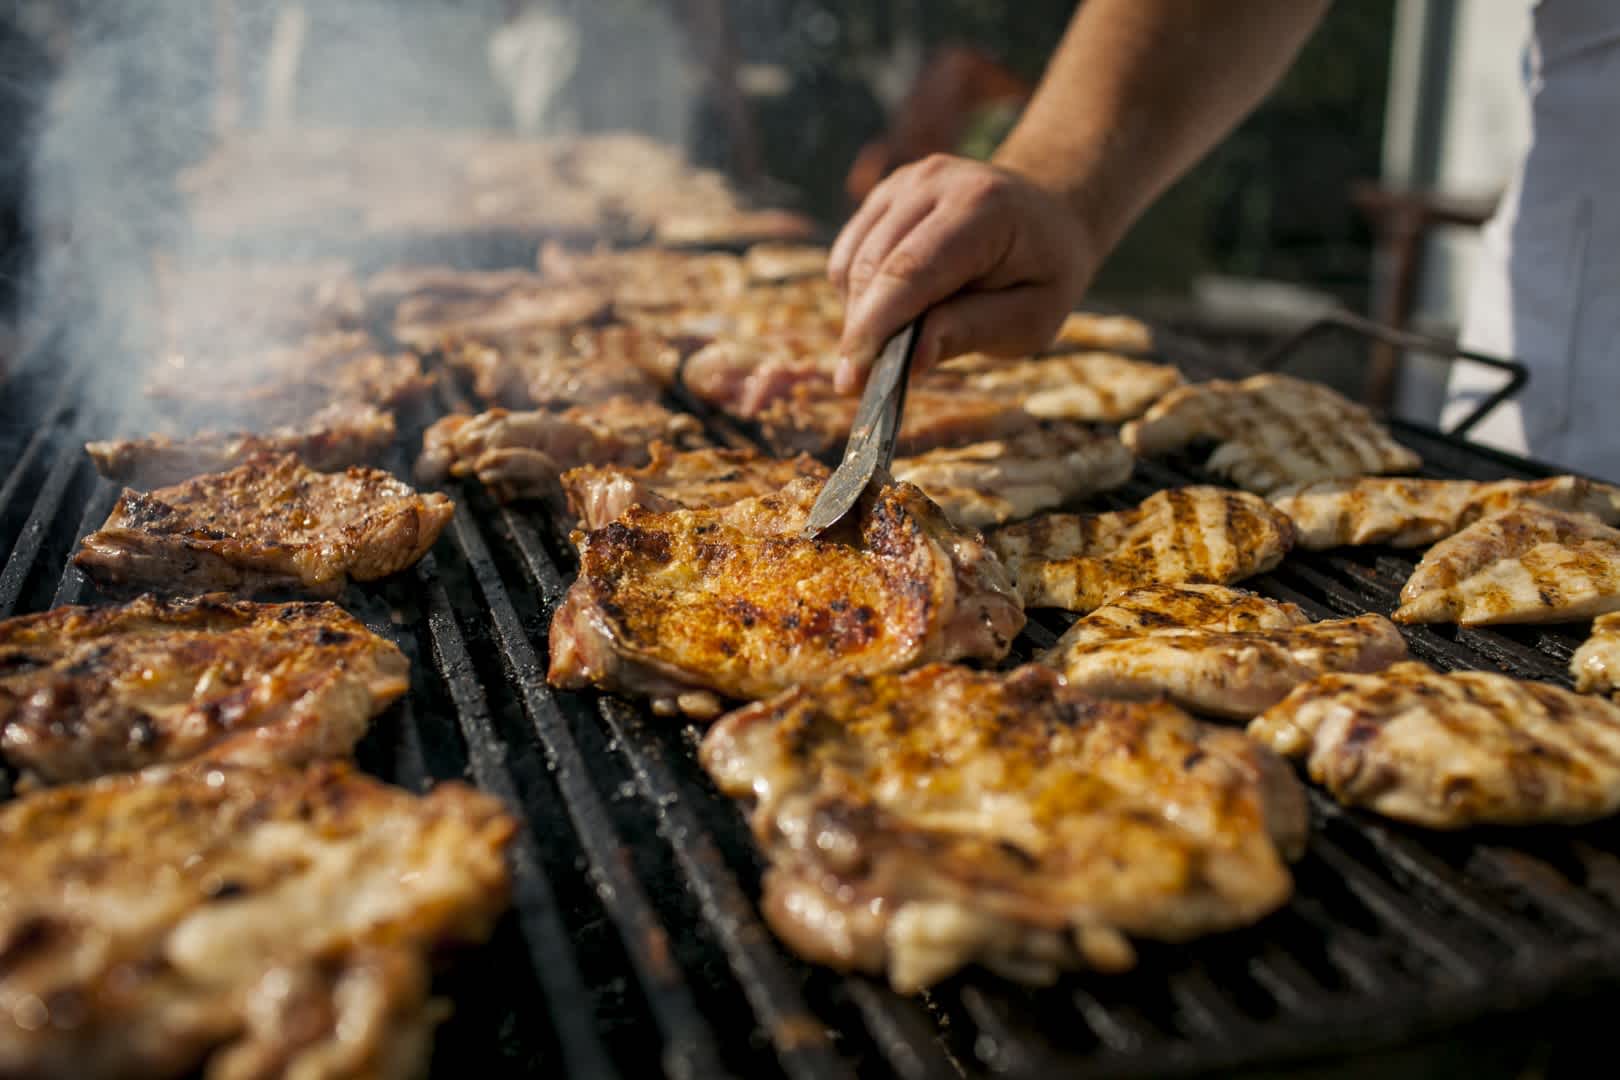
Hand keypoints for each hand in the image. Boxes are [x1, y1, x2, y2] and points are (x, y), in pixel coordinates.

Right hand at [828, 154, 1095, 392]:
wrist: (1049, 215)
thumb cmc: (1044, 274)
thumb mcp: (1032, 317)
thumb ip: (974, 330)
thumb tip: (912, 358)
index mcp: (983, 207)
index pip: (912, 270)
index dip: (877, 326)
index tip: (855, 379)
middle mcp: (936, 182)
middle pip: (874, 266)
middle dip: (862, 331)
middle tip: (863, 384)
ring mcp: (906, 182)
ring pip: (853, 262)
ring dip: (861, 316)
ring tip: (894, 346)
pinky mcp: (886, 194)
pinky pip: (849, 254)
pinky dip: (858, 295)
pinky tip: (892, 313)